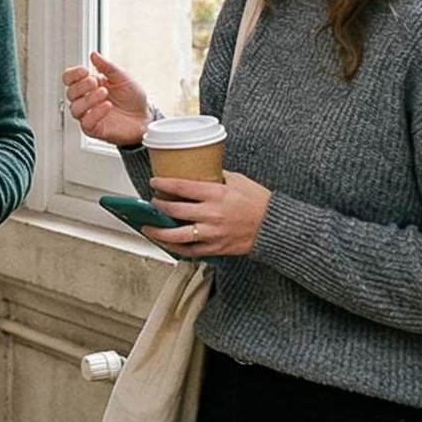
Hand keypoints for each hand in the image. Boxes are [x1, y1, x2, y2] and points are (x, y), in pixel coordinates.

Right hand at [60, 51, 150, 146]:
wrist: (145, 116)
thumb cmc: (133, 98)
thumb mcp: (122, 77)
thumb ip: (107, 66)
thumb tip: (94, 54)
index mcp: (89, 86)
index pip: (69, 79)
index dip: (73, 74)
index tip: (84, 71)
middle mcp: (86, 100)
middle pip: (70, 93)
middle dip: (82, 86)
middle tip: (96, 82)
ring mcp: (89, 115)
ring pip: (75, 108)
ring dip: (88, 99)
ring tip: (104, 93)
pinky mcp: (95, 129)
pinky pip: (86, 123)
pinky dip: (95, 113)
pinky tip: (106, 106)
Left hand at [140, 173, 270, 258]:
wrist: (274, 226)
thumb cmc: (259, 202)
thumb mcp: (237, 180)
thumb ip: (215, 176)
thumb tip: (197, 171)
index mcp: (216, 194)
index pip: (180, 187)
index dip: (162, 184)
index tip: (154, 182)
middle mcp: (211, 215)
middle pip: (173, 210)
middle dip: (157, 205)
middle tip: (152, 202)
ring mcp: (212, 233)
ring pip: (176, 235)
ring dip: (158, 231)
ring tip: (148, 226)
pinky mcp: (215, 248)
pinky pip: (189, 251)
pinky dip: (175, 247)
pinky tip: (167, 242)